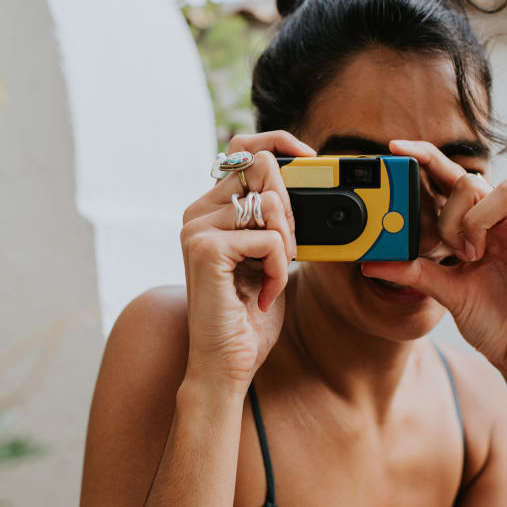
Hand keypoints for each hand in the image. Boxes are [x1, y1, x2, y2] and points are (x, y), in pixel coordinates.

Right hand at [180, 131, 314, 391]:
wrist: (227, 365)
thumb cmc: (250, 315)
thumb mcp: (269, 256)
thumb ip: (274, 218)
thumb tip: (301, 178)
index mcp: (211, 209)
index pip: (242, 148)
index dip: (279, 142)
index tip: (309, 158)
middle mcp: (198, 213)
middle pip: (262, 168)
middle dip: (290, 209)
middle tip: (286, 252)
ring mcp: (197, 229)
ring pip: (269, 203)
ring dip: (286, 245)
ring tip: (273, 278)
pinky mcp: (206, 250)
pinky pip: (269, 239)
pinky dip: (280, 270)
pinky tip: (265, 294)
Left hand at [362, 140, 506, 393]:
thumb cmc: (491, 321)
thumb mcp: (445, 292)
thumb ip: (414, 272)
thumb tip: (369, 262)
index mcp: (477, 226)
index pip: (452, 179)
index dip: (427, 157)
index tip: (396, 148)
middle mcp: (504, 222)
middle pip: (476, 181)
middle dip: (455, 214)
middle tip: (455, 252)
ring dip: (485, 217)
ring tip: (477, 253)